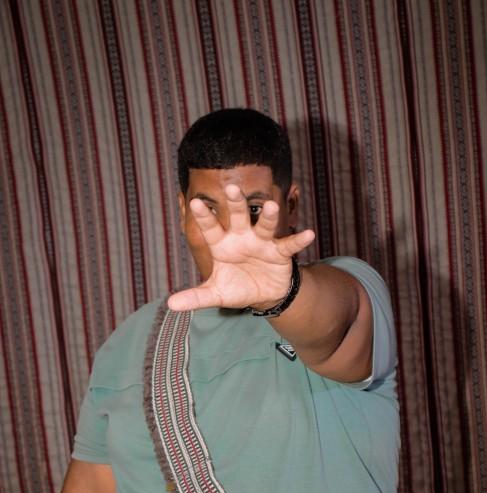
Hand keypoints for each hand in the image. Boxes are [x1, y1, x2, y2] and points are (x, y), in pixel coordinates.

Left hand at [168, 184, 314, 310]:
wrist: (264, 295)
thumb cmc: (236, 287)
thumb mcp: (216, 293)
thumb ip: (196, 297)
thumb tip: (171, 304)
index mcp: (222, 244)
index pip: (210, 228)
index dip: (204, 217)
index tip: (195, 202)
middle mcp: (241, 238)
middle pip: (238, 217)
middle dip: (236, 203)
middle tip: (232, 188)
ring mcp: (262, 243)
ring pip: (264, 226)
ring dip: (268, 217)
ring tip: (271, 205)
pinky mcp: (280, 253)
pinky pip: (290, 245)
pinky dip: (299, 240)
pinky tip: (309, 234)